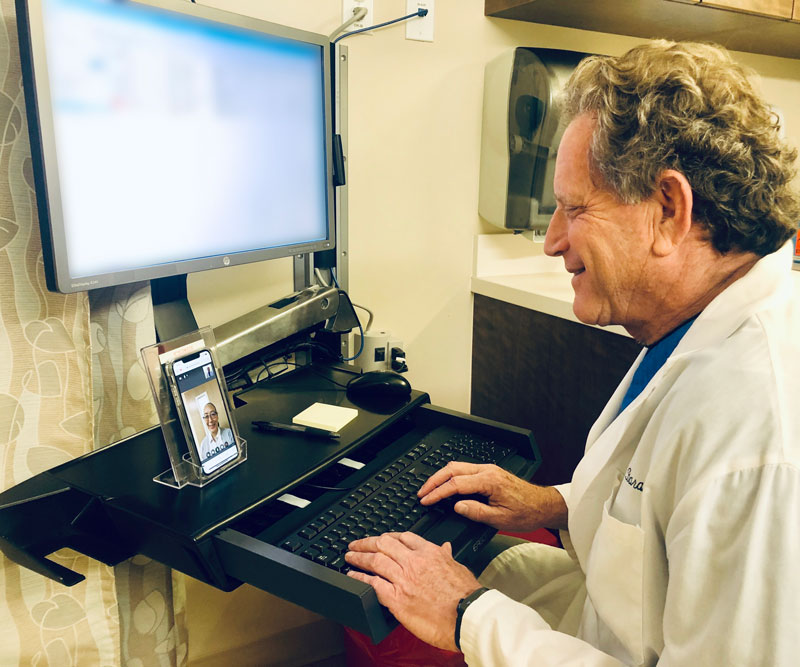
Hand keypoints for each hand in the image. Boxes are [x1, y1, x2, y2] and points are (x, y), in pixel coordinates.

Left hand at [346, 532, 481, 650]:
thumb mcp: (458, 567)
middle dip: (366, 542)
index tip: (380, 538)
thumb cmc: (466, 595)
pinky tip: (352, 576)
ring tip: (349, 556)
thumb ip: (446, 556)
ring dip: (358, 557)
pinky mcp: (397, 599)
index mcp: (429, 552)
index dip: (388, 536)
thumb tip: (445, 547)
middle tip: (355, 544)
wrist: (467, 616)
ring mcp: (404, 579)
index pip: (403, 537)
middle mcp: (414, 562)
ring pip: (374, 561)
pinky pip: (372, 584)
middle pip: (383, 544)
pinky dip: (360, 578)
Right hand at [417, 462, 567, 532]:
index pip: (455, 484)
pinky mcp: (490, 472)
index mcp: (489, 481)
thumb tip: (456, 506)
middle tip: (422, 492)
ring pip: (457, 466)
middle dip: (434, 480)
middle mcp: (487, 471)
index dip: (438, 492)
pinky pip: (465, 469)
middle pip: (452, 469)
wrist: (543, 506)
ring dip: (441, 476)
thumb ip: (476, 512)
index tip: (426, 500)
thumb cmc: (526, 513)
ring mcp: (489, 469)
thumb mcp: (500, 519)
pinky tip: (447, 484)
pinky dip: (452, 476)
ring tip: (430, 489)